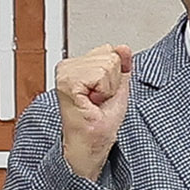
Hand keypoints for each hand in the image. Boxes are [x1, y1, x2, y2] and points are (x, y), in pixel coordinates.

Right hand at [48, 45, 128, 182]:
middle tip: (99, 99)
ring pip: (107, 64)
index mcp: (77, 66)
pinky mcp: (67, 82)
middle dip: (113, 81)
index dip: (115, 75)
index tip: (103, 92)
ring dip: (108, 88)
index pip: (109, 50)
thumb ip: (122, 66)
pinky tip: (92, 101)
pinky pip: (101, 75)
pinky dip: (104, 91)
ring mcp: (65, 73)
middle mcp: (67, 67)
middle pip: (110, 56)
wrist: (90, 141)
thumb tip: (124, 48)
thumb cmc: (100, 120)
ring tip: (95, 101)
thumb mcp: (118, 88)